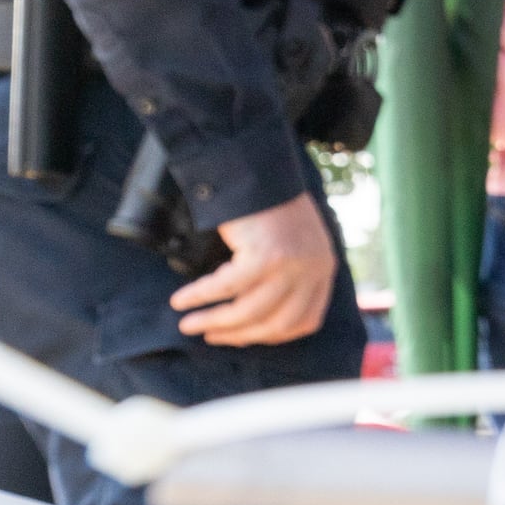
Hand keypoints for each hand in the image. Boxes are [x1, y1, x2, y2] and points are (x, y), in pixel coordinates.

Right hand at [173, 192, 338, 344]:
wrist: (258, 167)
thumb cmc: (269, 205)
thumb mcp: (294, 244)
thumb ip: (287, 276)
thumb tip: (252, 317)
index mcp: (324, 268)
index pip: (306, 320)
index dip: (273, 334)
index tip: (246, 336)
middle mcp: (313, 269)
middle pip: (276, 323)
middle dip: (238, 334)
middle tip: (210, 336)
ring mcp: (292, 264)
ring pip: (249, 312)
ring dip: (214, 322)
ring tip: (188, 325)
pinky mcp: (266, 256)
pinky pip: (226, 288)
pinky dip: (200, 297)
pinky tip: (181, 300)